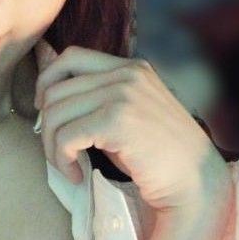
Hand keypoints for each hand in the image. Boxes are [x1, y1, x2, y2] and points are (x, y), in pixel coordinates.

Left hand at [34, 44, 229, 211]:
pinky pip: (66, 136)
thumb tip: (46, 96)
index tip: (45, 114)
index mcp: (130, 68)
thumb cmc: (156, 157)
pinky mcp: (118, 120)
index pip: (71, 57)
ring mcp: (123, 94)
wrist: (193, 181)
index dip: (46, 83)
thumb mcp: (125, 118)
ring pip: (56, 114)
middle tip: (57, 155)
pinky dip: (62, 160)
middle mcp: (126, 74)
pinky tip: (75, 175)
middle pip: (56, 90)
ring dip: (52, 148)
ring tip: (67, 168)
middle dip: (47, 128)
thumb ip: (95, 101)